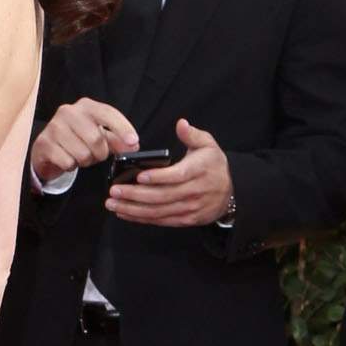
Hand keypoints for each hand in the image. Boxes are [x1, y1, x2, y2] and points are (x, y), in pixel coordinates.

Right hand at [29, 96, 137, 184]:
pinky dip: (70, 166)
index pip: (108, 114)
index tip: (133, 142)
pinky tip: (66, 159)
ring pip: (82, 154)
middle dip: (100, 154)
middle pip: (96, 139)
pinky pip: (68, 162)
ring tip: (78, 156)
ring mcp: (54, 127)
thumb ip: (117, 140)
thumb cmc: (76, 140)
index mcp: (86, 106)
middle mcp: (69, 112)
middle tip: (94, 154)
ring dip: (85, 161)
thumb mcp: (99, 137)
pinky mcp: (44, 143)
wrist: (46, 149)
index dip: (123, 128)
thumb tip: (133, 145)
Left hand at [104, 118, 232, 227]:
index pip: (177, 176)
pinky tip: (125, 213)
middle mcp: (195, 191)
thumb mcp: (208, 145)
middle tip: (115, 191)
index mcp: (200, 170)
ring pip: (159, 211)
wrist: (231, 193)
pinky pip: (161, 221)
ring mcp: (190, 208)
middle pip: (163, 196)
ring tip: (113, 204)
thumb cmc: (214, 165)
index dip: (158, 177)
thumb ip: (192, 135)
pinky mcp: (186, 220)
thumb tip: (181, 124)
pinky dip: (142, 218)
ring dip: (134, 209)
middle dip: (136, 195)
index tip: (139, 176)